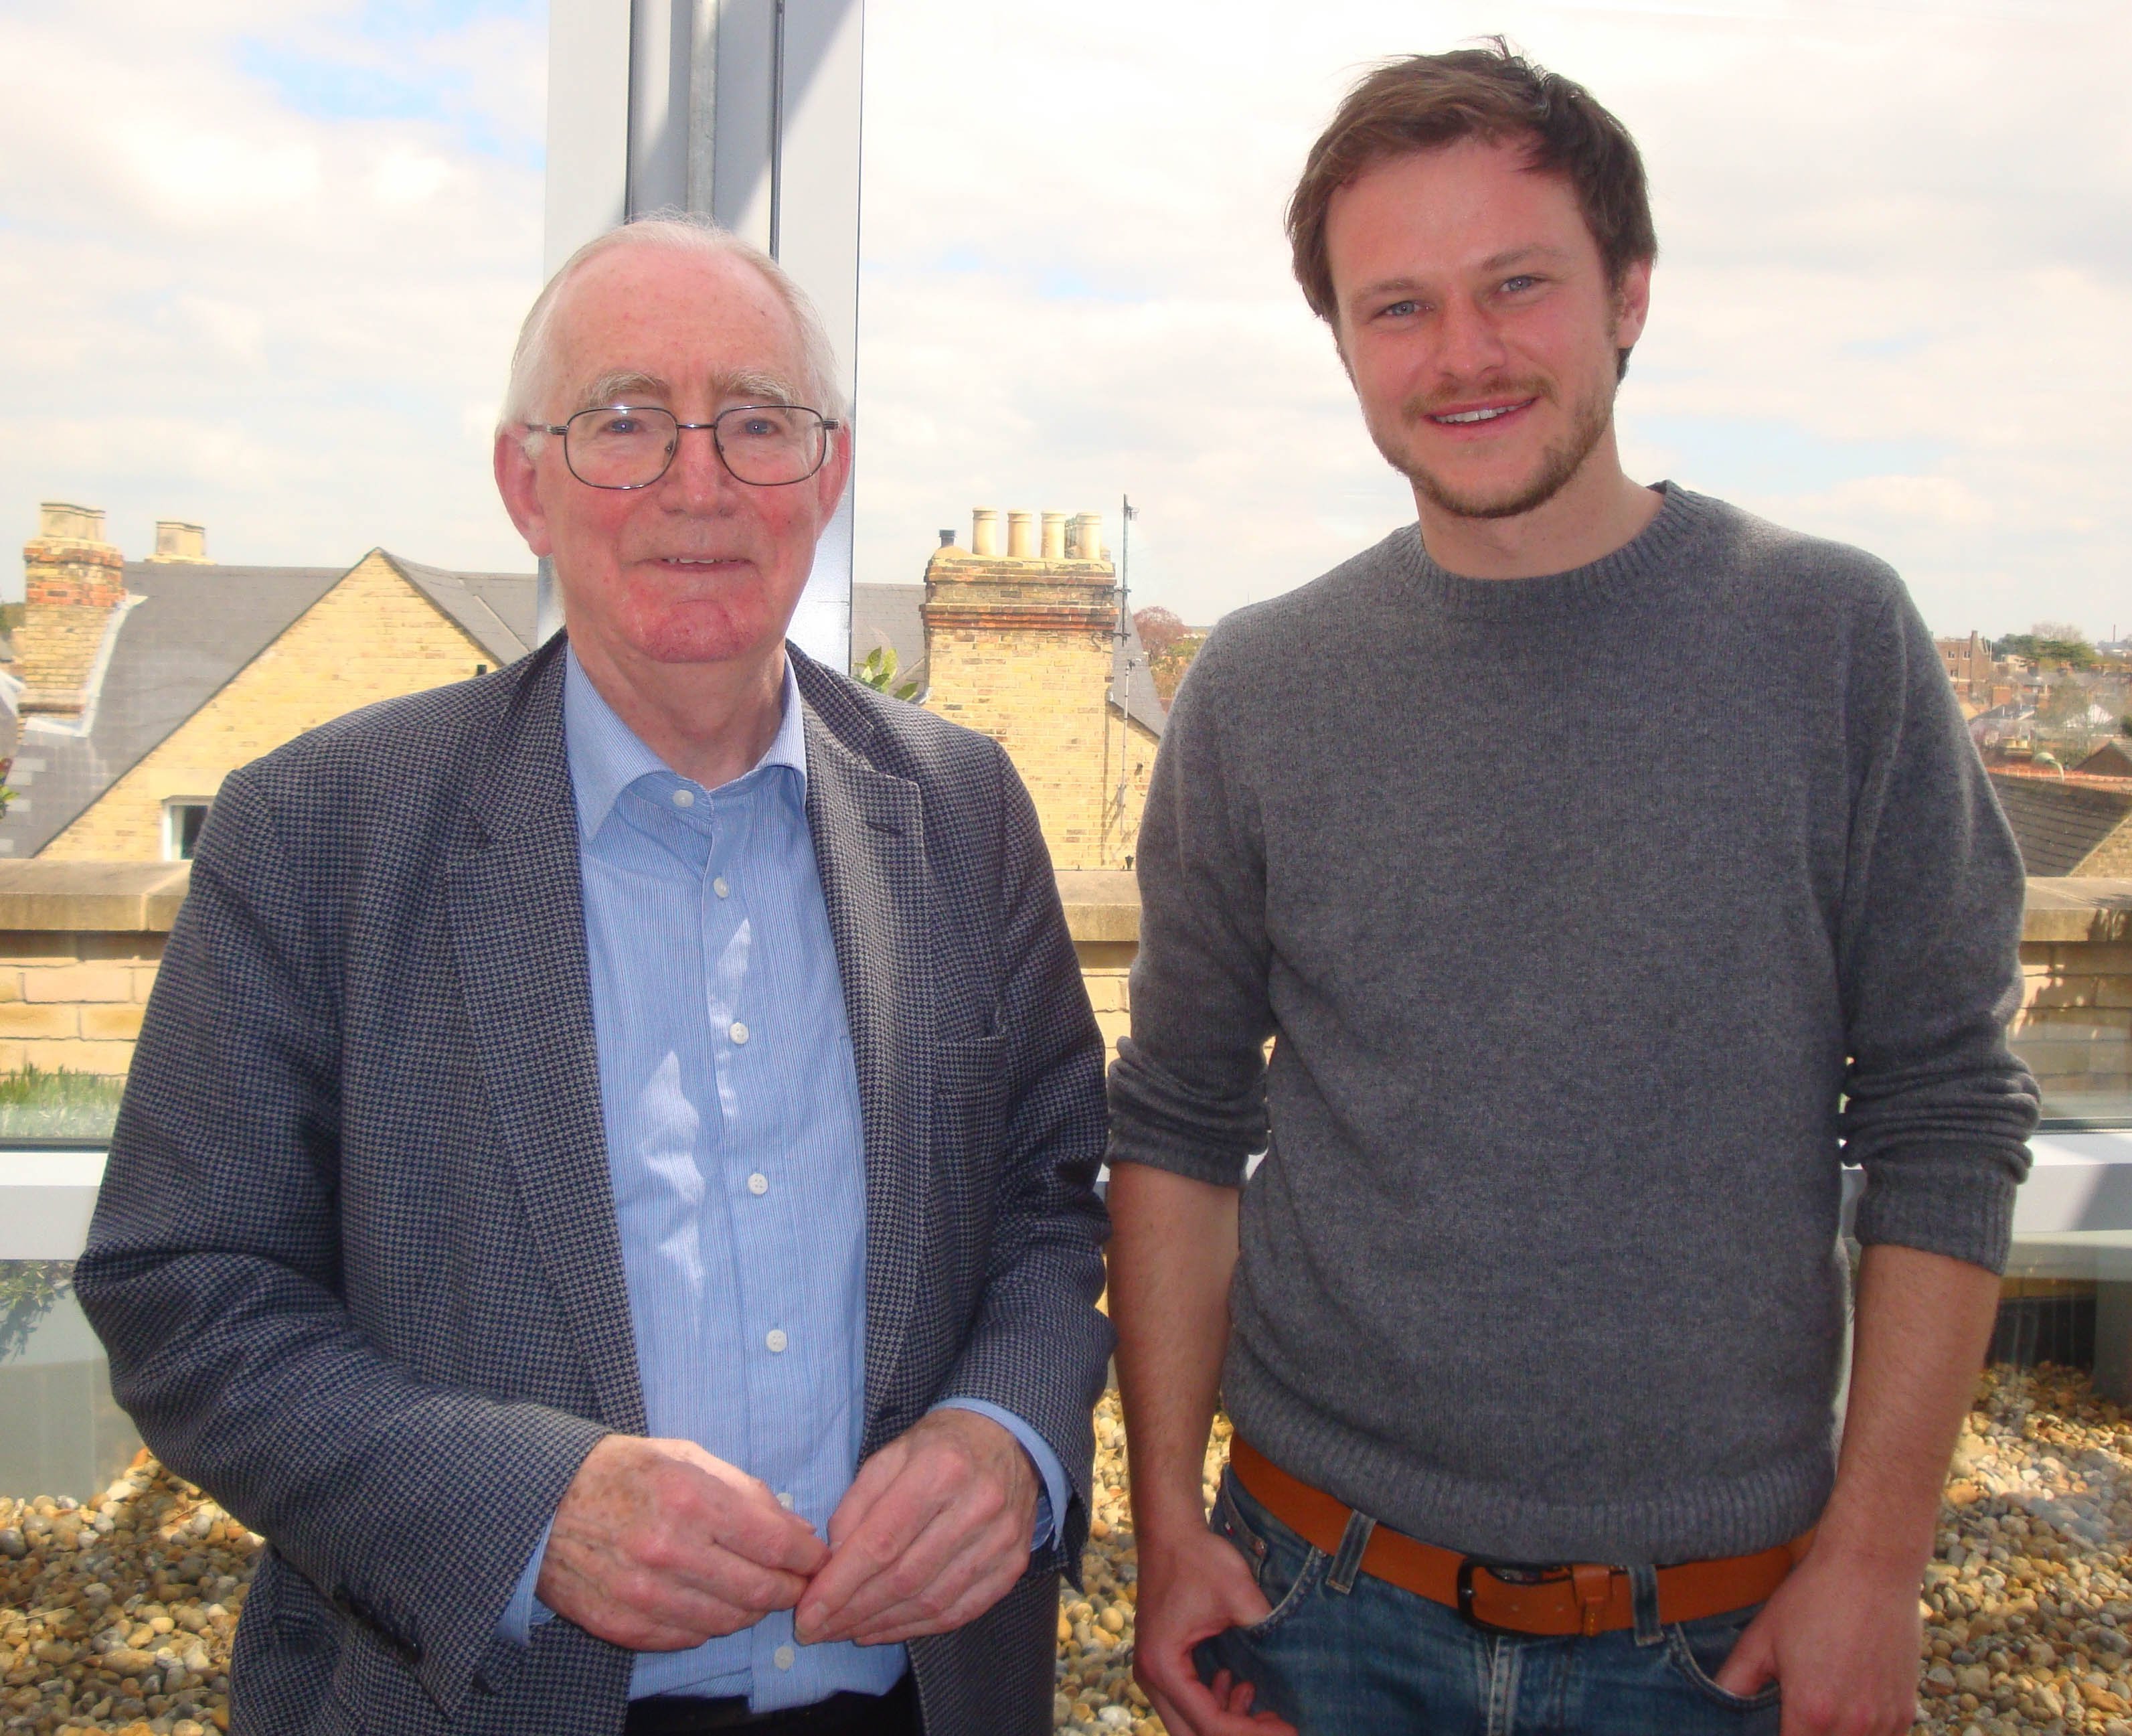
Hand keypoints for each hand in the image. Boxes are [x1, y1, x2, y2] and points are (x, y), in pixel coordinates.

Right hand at [536, 1434, 828, 1650]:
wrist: (542, 1504)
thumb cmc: (623, 1471)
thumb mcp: (687, 1457)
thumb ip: (747, 1492)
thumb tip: (797, 1529)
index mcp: (691, 1500)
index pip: (775, 1543)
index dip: (808, 1556)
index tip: (819, 1558)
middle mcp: (670, 1552)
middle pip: (758, 1590)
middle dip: (789, 1589)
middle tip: (798, 1583)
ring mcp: (644, 1595)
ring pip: (727, 1621)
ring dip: (752, 1610)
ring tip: (756, 1592)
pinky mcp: (623, 1626)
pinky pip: (688, 1638)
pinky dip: (709, 1625)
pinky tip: (710, 1603)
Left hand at [794, 1408, 1037, 1645]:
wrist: (1008, 1439)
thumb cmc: (939, 1447)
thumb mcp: (890, 1455)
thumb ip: (857, 1504)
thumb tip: (833, 1561)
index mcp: (940, 1470)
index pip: (881, 1542)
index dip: (840, 1585)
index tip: (807, 1614)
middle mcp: (977, 1506)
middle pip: (905, 1578)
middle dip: (853, 1612)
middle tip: (817, 1631)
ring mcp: (1001, 1539)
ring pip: (933, 1601)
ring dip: (882, 1625)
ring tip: (845, 1632)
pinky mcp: (1014, 1564)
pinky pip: (961, 1611)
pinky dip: (919, 1628)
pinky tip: (885, 1629)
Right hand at [1132, 1524, 1295, 1735]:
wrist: (1171, 1531)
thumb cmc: (1199, 1558)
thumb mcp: (1240, 1595)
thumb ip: (1264, 1631)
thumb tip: (1294, 1664)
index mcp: (1164, 1666)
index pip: (1210, 1723)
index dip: (1252, 1733)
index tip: (1288, 1728)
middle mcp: (1151, 1677)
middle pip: (1194, 1734)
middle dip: (1238, 1733)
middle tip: (1277, 1723)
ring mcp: (1153, 1672)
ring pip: (1190, 1723)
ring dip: (1226, 1721)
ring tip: (1260, 1699)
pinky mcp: (1162, 1664)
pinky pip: (1188, 1703)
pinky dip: (1215, 1704)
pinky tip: (1238, 1683)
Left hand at [1713, 1541, 1922, 1733]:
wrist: (1871, 1568)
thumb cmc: (1812, 1598)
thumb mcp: (1761, 1637)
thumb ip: (1735, 1680)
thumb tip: (1721, 1703)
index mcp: (1811, 1713)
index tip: (1777, 1723)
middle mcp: (1853, 1725)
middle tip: (1796, 1715)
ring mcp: (1885, 1721)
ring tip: (1822, 1710)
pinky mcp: (1907, 1711)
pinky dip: (1866, 1735)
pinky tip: (1849, 1713)